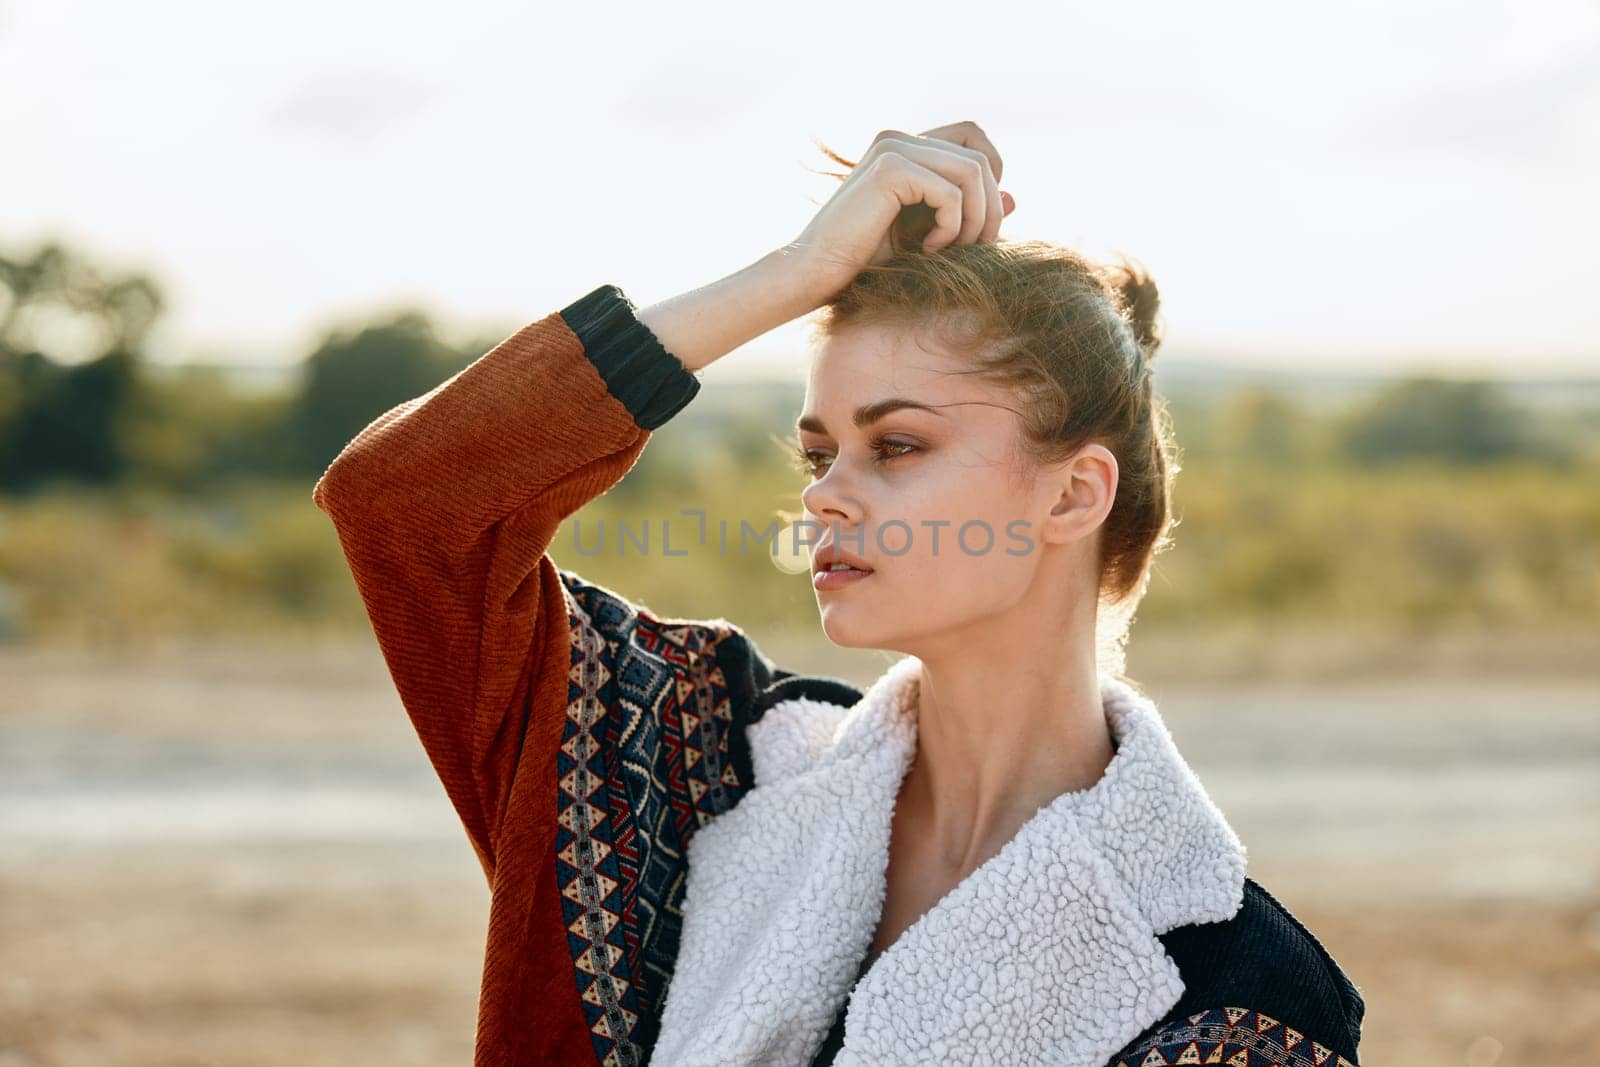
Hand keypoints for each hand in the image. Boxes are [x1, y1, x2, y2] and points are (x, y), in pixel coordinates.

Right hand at [779, 121, 1016, 305]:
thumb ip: (967, 212)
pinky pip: (952, 192)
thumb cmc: (866, 260)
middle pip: (981, 159)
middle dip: (990, 209)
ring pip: (974, 173)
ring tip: (955, 250)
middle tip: (977, 248)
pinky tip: (929, 249)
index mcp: (904, 147)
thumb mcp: (928, 234)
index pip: (974, 138)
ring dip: (976, 219)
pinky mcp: (891, 169)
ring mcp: (893, 149)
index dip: (992, 175)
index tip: (978, 221)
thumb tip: (1014, 198)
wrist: (817, 273)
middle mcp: (899, 139)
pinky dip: (952, 226)